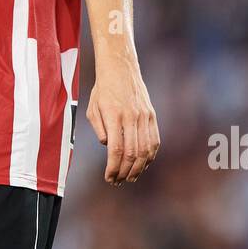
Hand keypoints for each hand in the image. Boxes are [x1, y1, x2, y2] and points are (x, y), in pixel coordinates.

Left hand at [85, 61, 158, 185]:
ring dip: (139, 168)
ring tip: (131, 177)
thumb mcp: (93, 108)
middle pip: (133, 153)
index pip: (117, 150)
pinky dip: (150, 155)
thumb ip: (99, 129)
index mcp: (114, 116)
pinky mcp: (152, 115)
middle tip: (118, 181)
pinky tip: (144, 164)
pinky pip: (154, 140)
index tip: (109, 177)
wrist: (120, 67)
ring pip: (146, 150)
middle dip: (125, 172)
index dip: (114, 167)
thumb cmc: (103, 89)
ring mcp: (144, 116)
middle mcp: (131, 117)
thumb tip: (107, 146)